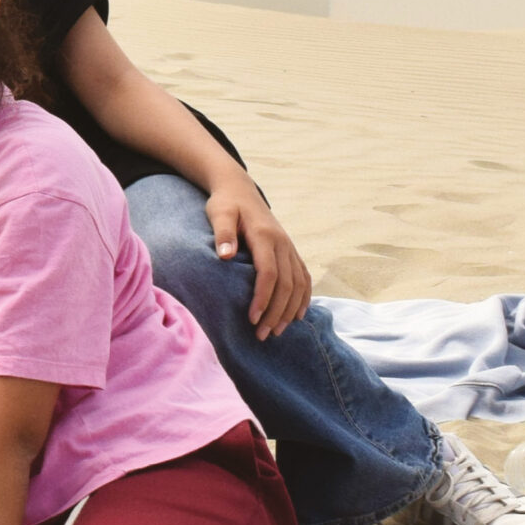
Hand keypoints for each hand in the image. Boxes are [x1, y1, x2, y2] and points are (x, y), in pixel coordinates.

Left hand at [205, 183, 309, 340]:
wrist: (240, 189)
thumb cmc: (225, 204)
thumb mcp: (219, 213)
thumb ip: (223, 233)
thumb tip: (225, 255)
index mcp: (265, 236)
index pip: (269, 273)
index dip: (263, 298)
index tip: (252, 319)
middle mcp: (282, 243)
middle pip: (286, 284)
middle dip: (276, 312)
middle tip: (262, 335)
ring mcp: (289, 247)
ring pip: (299, 284)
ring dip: (289, 310)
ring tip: (276, 331)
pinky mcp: (291, 251)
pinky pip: (304, 277)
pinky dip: (304, 298)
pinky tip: (297, 316)